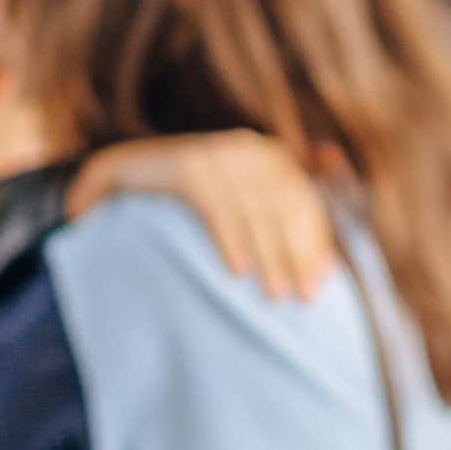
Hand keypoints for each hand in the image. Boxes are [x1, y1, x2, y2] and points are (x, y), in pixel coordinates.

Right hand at [66, 132, 336, 300]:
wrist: (121, 173)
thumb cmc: (186, 206)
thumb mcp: (236, 209)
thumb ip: (275, 230)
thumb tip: (329, 271)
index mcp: (268, 159)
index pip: (303, 205)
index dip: (314, 246)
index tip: (320, 285)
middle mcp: (247, 150)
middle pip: (284, 208)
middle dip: (296, 256)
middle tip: (300, 299)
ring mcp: (216, 153)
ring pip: (255, 210)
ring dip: (269, 255)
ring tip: (274, 295)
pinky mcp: (185, 165)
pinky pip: (216, 206)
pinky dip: (230, 239)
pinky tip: (238, 271)